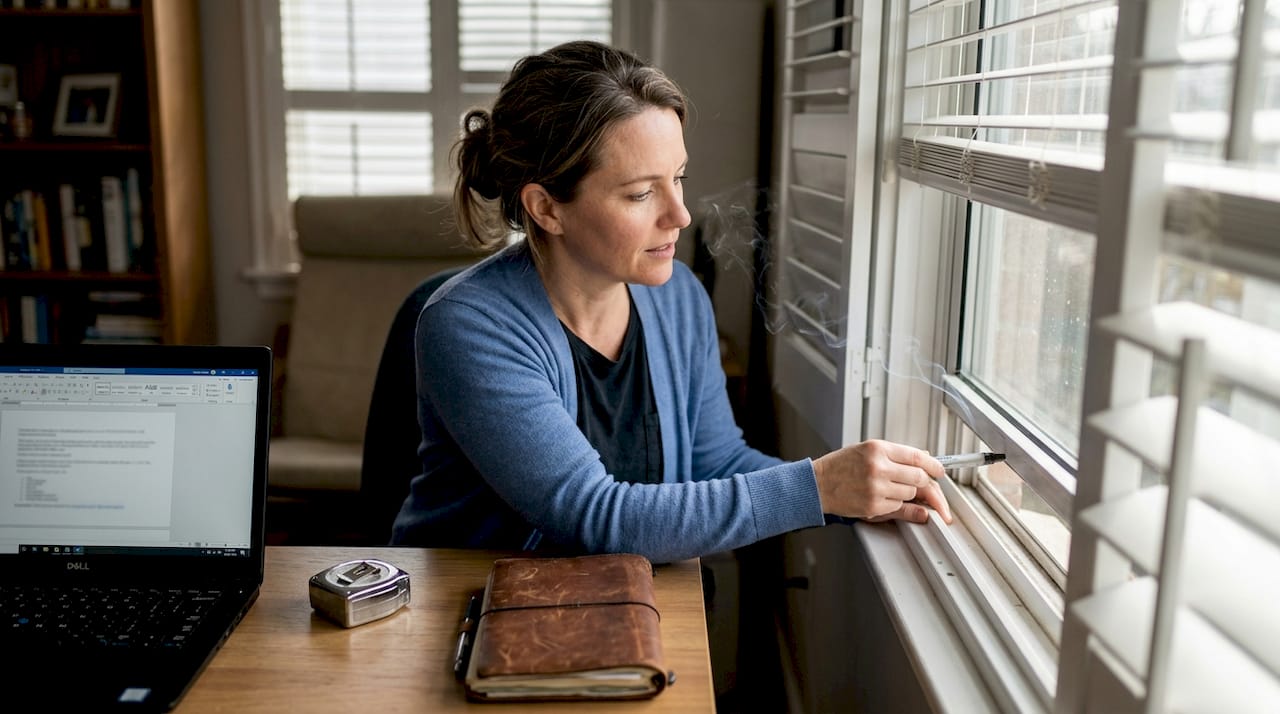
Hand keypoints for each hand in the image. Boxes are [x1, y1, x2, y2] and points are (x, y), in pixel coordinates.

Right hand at [812, 439, 951, 524]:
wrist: (817, 484)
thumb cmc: (839, 467)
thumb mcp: (865, 450)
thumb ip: (895, 454)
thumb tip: (925, 457)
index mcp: (878, 449)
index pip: (918, 457)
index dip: (934, 465)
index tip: (939, 470)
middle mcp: (878, 467)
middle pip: (919, 477)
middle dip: (924, 483)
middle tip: (923, 486)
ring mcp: (877, 488)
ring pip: (911, 493)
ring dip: (908, 494)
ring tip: (891, 489)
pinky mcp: (874, 506)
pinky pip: (899, 507)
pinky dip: (898, 505)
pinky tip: (885, 499)